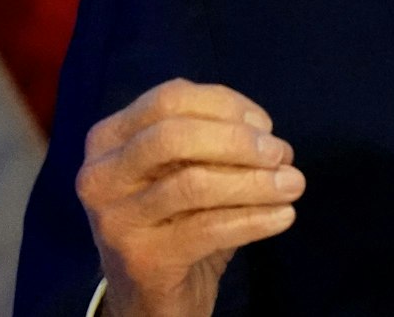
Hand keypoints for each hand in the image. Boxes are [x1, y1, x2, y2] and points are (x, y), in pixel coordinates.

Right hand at [77, 78, 303, 316]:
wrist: (149, 296)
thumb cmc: (173, 219)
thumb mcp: (182, 169)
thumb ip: (210, 139)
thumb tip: (265, 135)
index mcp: (109, 138)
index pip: (169, 98)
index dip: (225, 105)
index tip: (265, 126)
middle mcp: (100, 175)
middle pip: (174, 135)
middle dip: (237, 140)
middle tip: (282, 154)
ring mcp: (116, 219)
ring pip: (193, 183)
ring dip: (255, 182)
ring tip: (294, 185)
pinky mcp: (141, 258)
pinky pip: (208, 229)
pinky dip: (254, 219)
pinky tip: (283, 216)